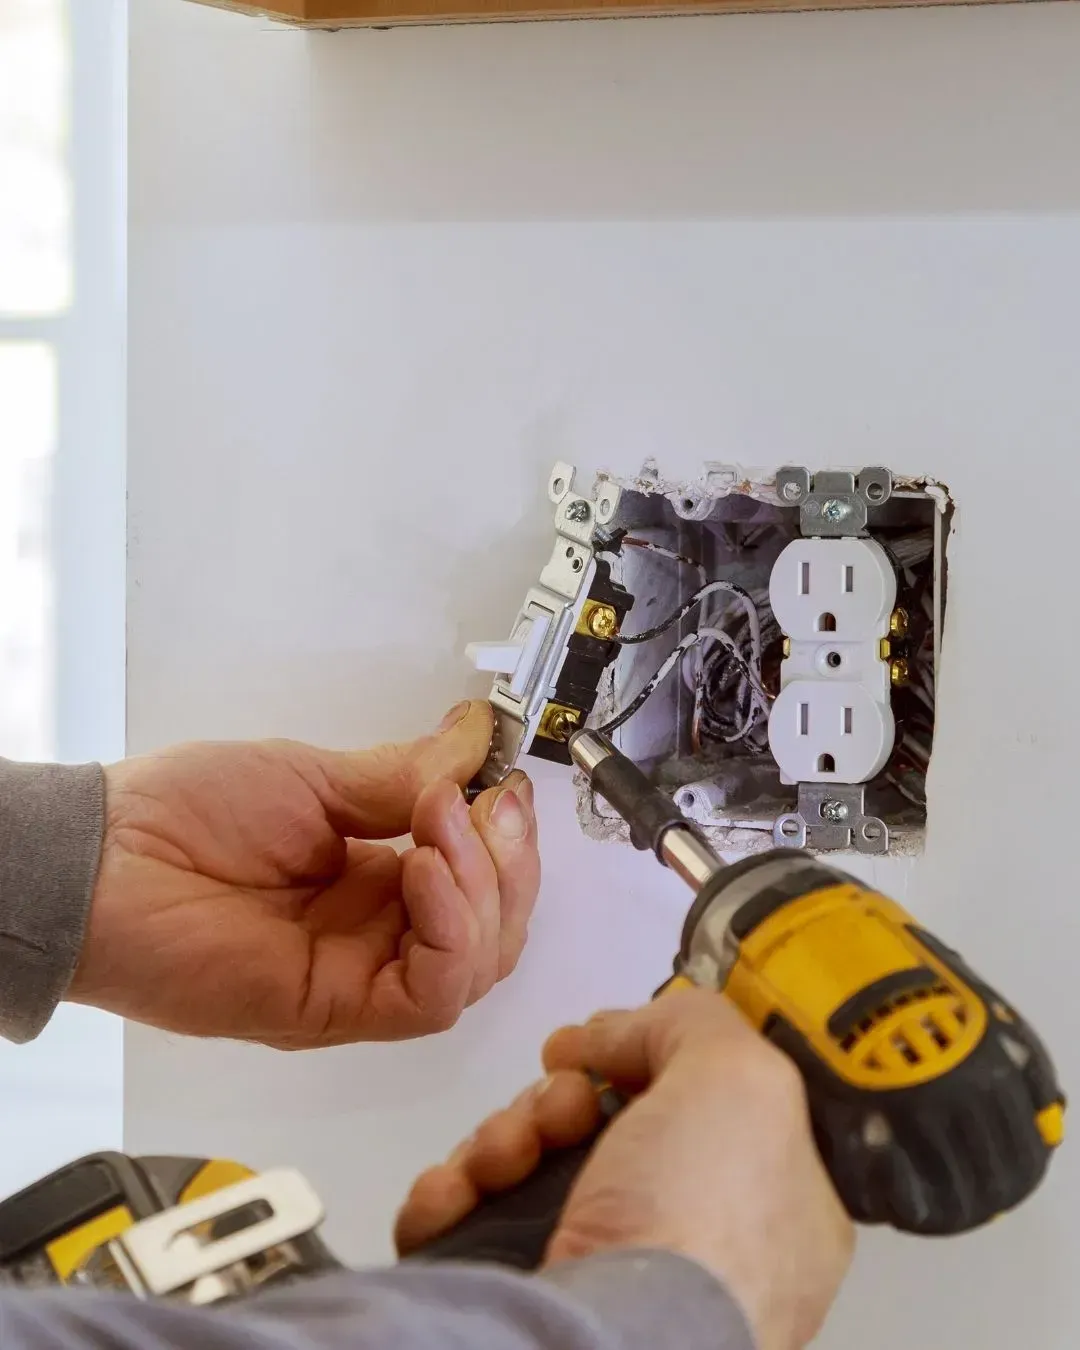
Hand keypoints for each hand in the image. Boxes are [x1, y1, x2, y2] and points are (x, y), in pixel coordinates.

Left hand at [69, 701, 539, 1047]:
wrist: (105, 860)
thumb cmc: (186, 814)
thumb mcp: (313, 777)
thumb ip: (403, 775)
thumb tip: (476, 737)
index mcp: (376, 881)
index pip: (481, 883)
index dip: (506, 840)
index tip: (503, 782)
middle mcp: (377, 935)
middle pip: (495, 931)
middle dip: (510, 863)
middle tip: (487, 803)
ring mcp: (359, 976)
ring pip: (476, 966)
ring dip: (483, 889)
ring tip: (440, 823)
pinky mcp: (335, 1009)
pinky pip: (429, 996)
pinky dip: (450, 932)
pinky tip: (424, 872)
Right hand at [396, 991, 853, 1349]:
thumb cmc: (700, 1226)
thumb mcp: (740, 1080)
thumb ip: (693, 1024)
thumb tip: (617, 1030)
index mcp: (769, 1203)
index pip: (702, 1104)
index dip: (646, 1060)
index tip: (606, 1040)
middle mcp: (688, 1241)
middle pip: (602, 1125)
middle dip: (557, 1097)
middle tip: (559, 1106)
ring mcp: (602, 1276)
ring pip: (531, 1167)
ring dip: (499, 1137)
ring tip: (500, 1159)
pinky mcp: (523, 1297)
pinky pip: (472, 1221)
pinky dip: (452, 1195)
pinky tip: (454, 1193)